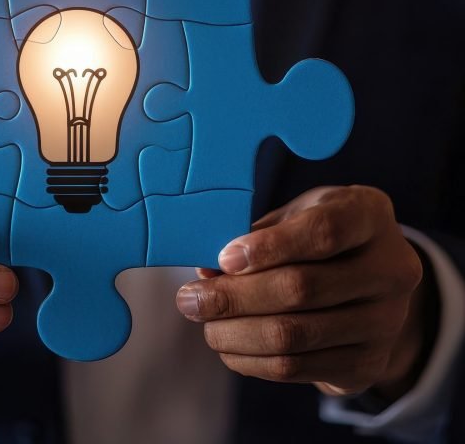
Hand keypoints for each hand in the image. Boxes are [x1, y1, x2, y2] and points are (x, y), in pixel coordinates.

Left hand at [176, 185, 427, 396]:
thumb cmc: (319, 233)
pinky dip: (252, 359)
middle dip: (235, 297)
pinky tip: (228, 346)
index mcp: (369, 215)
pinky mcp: (369, 363)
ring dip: (236, 333)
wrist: (373, 279)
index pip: (324, 232)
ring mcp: (386, 321)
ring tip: (203, 323)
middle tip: (190, 299)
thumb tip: (207, 269)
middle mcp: (391, 269)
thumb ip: (257, 236)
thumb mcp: (296, 214)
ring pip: (296, 335)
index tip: (224, 257)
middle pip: (303, 288)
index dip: (270, 246)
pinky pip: (299, 368)